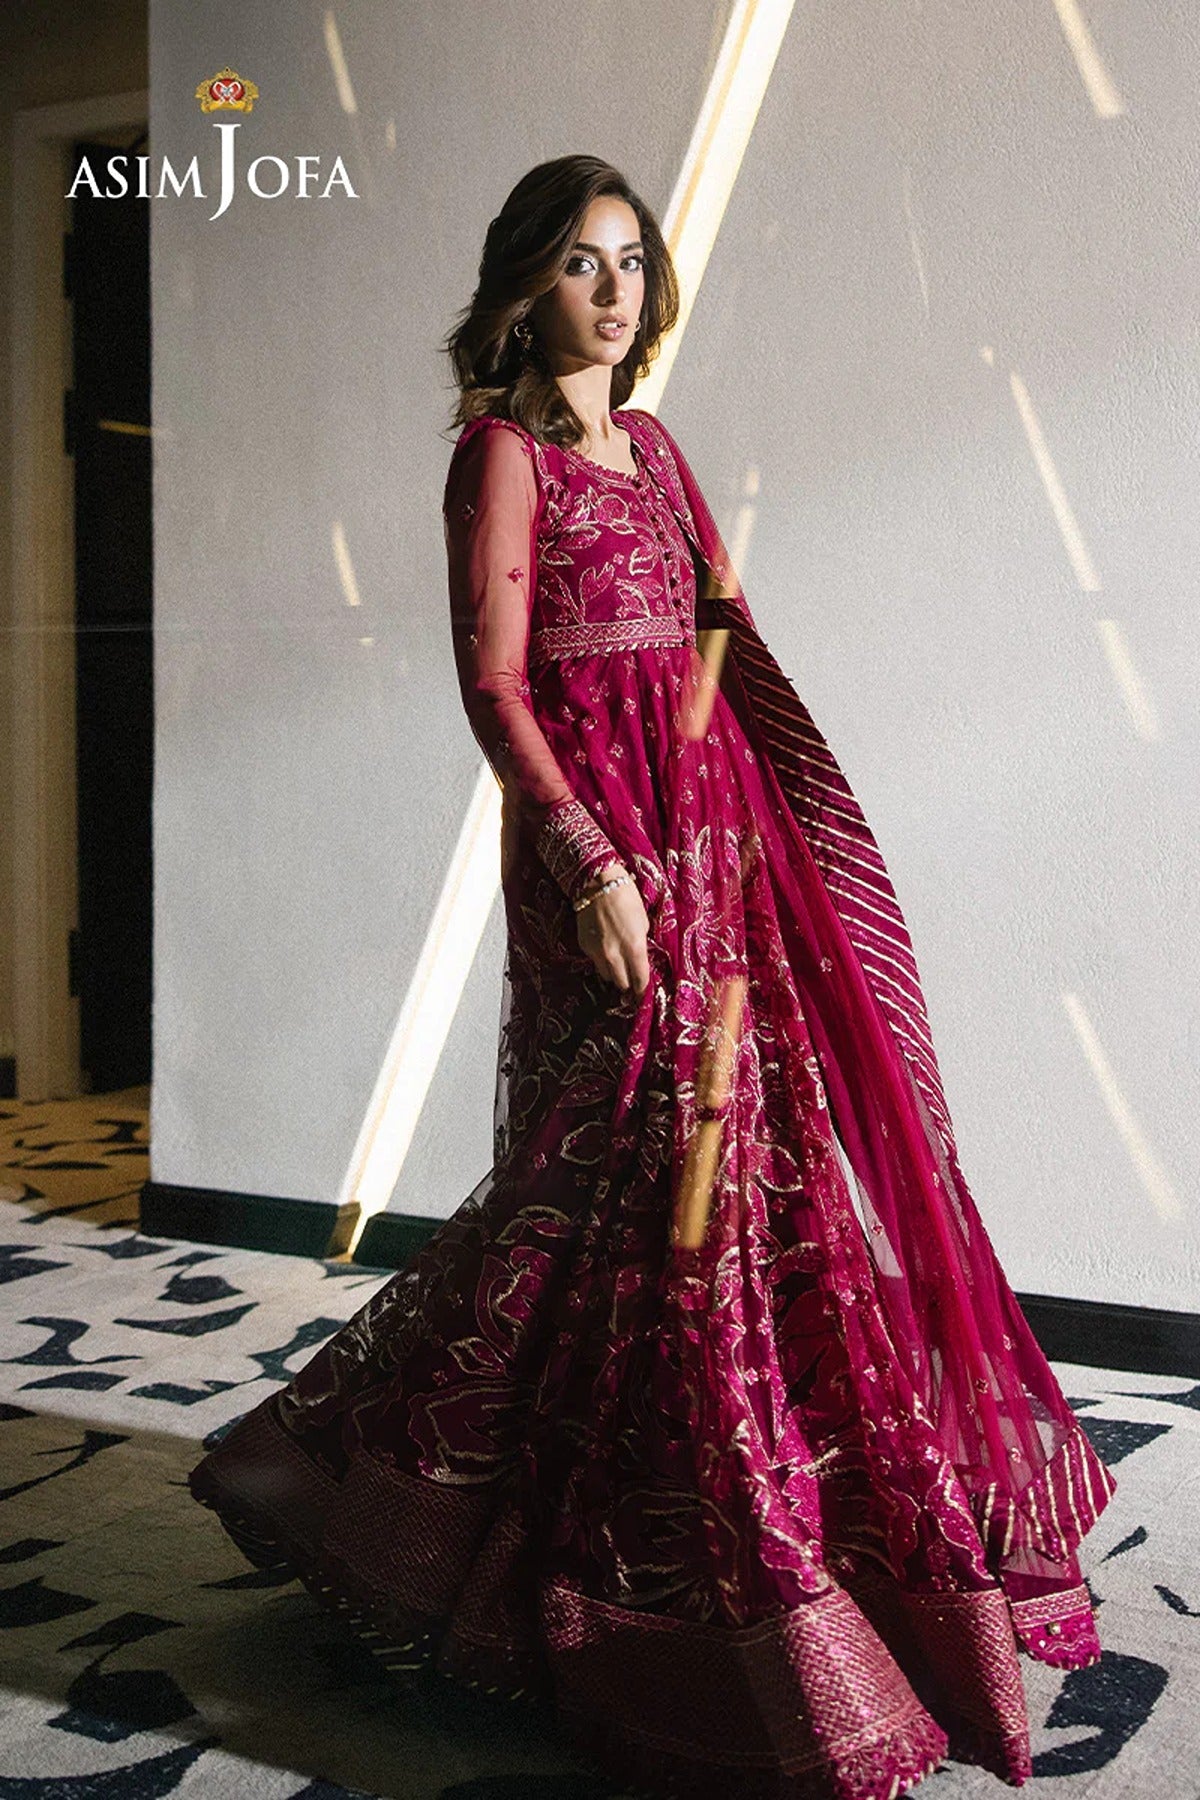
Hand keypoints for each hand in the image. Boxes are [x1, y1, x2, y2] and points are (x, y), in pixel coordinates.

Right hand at [575, 862, 650, 996]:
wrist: (598, 882)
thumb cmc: (627, 897)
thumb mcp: (643, 921)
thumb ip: (641, 944)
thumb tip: (640, 958)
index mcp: (634, 947)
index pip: (640, 980)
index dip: (643, 989)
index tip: (644, 992)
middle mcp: (615, 954)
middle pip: (622, 984)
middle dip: (628, 983)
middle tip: (632, 977)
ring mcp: (597, 952)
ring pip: (606, 976)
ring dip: (614, 973)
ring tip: (618, 962)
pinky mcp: (584, 946)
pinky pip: (595, 962)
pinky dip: (601, 959)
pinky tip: (605, 946)